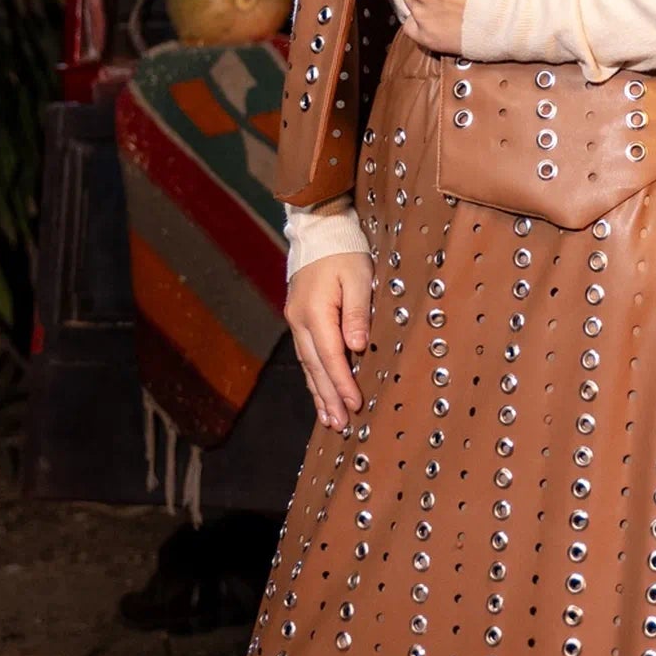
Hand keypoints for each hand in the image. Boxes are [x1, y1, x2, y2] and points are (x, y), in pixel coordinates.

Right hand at [286, 249, 371, 431]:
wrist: (320, 231)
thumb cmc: (345, 252)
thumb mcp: (358, 277)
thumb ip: (358, 312)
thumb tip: (357, 347)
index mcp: (315, 311)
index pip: (331, 355)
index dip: (342, 382)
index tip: (355, 404)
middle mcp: (300, 321)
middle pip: (315, 367)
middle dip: (328, 397)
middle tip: (340, 424)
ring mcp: (296, 321)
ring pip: (308, 365)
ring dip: (319, 393)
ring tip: (329, 419)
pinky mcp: (299, 320)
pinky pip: (306, 355)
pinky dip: (313, 377)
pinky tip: (319, 393)